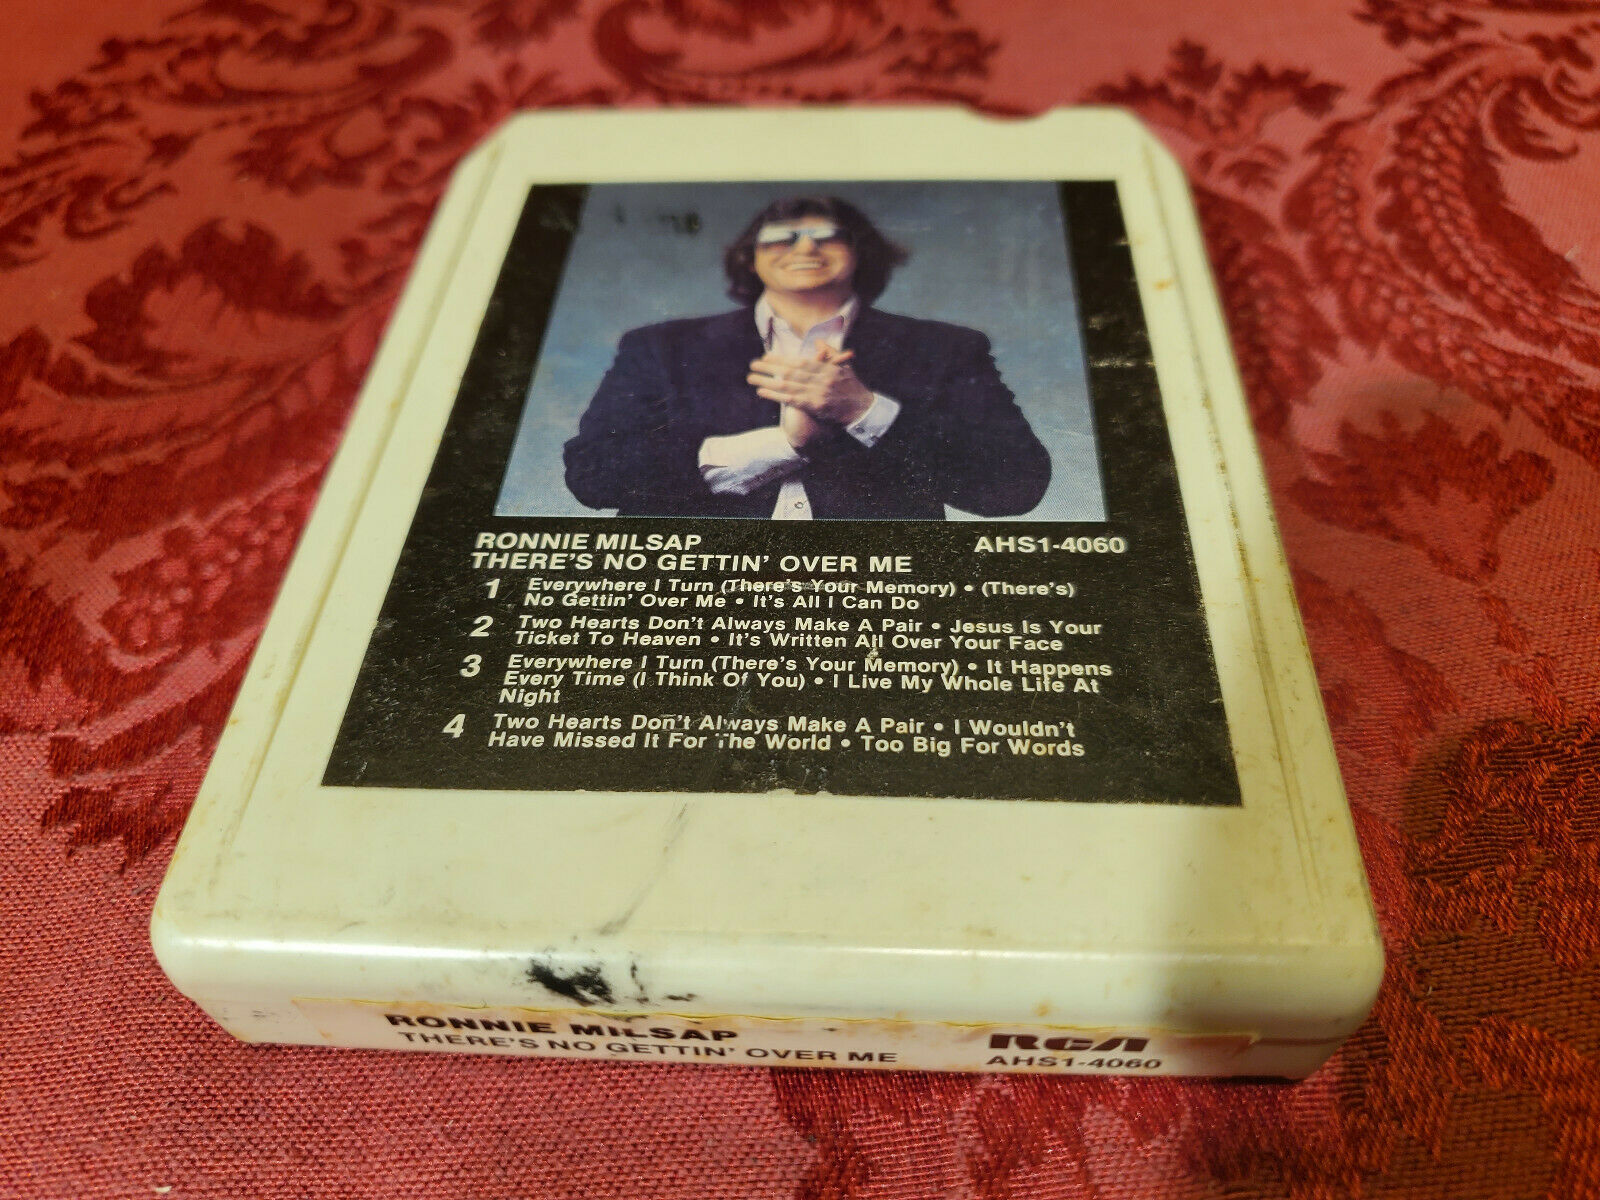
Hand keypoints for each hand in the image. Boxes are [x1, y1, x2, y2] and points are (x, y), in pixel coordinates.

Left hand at [750, 344, 873, 448]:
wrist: (862, 409)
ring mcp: (817, 394)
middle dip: (769, 368)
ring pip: (788, 386)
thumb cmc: (852, 386)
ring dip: (767, 381)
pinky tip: (762, 392)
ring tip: (751, 378)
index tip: (765, 357)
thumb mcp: (845, 365)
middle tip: (752, 365)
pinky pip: (791, 400)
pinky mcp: (815, 407)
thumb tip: (817, 341)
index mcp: (826, 368)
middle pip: (790, 372)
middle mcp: (820, 379)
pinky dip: (775, 396)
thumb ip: (830, 352)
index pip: (799, 361)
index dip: (781, 359)